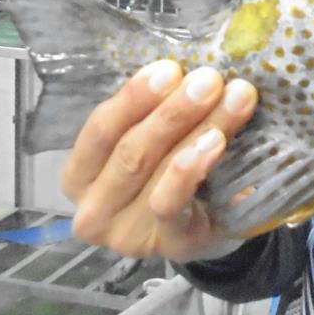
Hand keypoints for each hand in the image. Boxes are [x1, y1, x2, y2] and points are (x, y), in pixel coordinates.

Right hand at [61, 60, 258, 260]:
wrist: (210, 225)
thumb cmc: (172, 173)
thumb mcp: (155, 141)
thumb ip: (156, 112)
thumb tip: (186, 69)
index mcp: (80, 175)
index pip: (99, 130)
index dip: (133, 97)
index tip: (169, 68)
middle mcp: (93, 210)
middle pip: (130, 149)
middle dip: (173, 109)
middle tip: (210, 78)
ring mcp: (128, 234)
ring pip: (157, 170)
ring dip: (199, 127)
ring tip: (232, 99)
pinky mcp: (168, 246)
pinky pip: (173, 203)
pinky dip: (194, 167)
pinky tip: (217, 141)